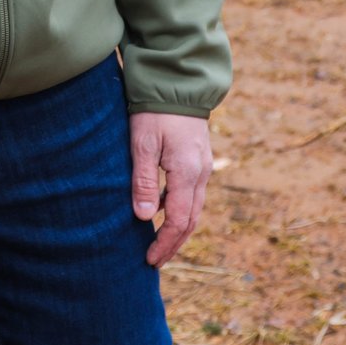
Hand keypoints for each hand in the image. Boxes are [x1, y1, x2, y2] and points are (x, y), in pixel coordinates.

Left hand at [128, 110, 211, 267]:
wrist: (177, 83)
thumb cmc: (155, 111)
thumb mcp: (142, 144)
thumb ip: (144, 181)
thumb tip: (145, 218)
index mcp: (187, 172)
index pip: (179, 220)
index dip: (165, 243)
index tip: (150, 259)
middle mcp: (201, 173)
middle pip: (191, 220)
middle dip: (174, 243)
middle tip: (155, 261)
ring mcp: (203, 167)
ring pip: (194, 208)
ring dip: (178, 229)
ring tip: (159, 244)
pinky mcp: (199, 160)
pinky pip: (192, 194)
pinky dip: (179, 210)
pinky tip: (161, 212)